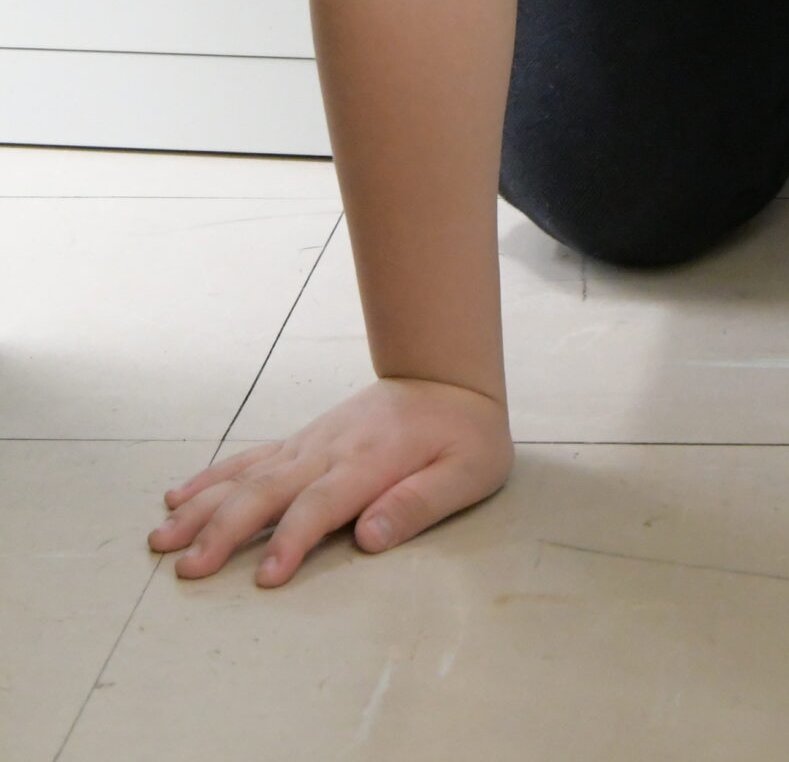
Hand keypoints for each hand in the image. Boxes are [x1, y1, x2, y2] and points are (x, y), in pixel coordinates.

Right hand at [146, 376, 513, 588]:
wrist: (448, 373)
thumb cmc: (464, 434)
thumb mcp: (466, 473)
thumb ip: (419, 503)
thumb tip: (369, 536)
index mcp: (370, 462)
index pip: (322, 504)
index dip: (293, 539)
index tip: (264, 576)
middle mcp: (330, 449)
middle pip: (268, 491)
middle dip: (224, 530)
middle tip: (185, 568)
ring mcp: (310, 442)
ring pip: (247, 475)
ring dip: (203, 506)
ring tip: (161, 537)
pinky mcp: (302, 440)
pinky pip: (250, 458)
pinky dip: (212, 477)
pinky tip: (179, 496)